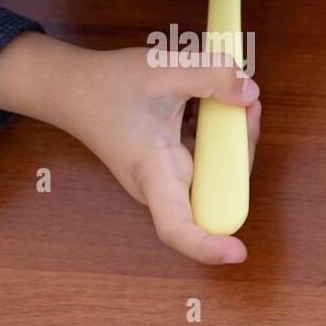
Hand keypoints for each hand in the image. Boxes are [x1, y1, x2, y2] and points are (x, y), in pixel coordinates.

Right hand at [0, 34, 261, 263]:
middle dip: (243, 150)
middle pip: (221, 190)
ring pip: (224, 167)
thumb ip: (210, 78)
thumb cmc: (106, 87)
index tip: (238, 253)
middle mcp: (166, 183)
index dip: (208, 246)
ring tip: (233, 93)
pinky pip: (216, 151)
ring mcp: (175, 172)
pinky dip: (224, 126)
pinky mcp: (181, 158)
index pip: (177, 228)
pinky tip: (221, 97)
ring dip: (237, 133)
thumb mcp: (160, 71)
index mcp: (153, 174)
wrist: (72, 87)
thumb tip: (252, 94)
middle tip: (247, 108)